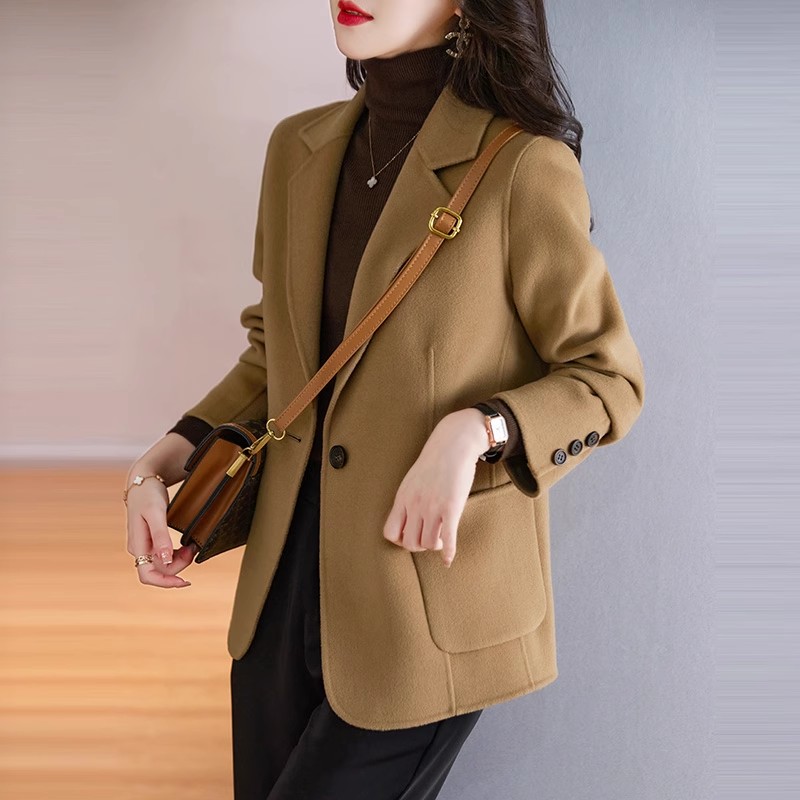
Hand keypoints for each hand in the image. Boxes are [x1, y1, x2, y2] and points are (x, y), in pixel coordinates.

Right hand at [124, 464, 196, 588]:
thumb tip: (165, 559)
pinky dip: (177, 554)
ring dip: (180, 560)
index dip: (165, 582)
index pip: (147, 576)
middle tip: (194, 549)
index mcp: (138, 545)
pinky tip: (186, 546)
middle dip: (179, 565)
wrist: (143, 482)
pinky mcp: (152, 541)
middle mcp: (140, 549)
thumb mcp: (156, 513)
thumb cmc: (148, 495)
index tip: (184, 581)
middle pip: (160, 570)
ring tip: (192, 546)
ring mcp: (145, 545)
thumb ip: (161, 536)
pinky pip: (165, 555)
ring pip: (164, 563)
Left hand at [383, 408, 488, 566]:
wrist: (453, 444)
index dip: (400, 540)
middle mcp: (415, 505)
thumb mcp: (412, 480)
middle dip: (419, 546)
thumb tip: (406, 518)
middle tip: (428, 538)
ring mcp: (433, 507)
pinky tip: (449, 559)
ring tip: (441, 539)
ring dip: (435, 547)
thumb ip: (407, 499)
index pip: (390, 532)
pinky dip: (449, 553)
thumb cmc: (434, 462)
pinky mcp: (451, 507)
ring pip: (428, 544)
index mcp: (403, 498)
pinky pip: (449, 538)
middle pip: (409, 543)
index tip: (411, 535)